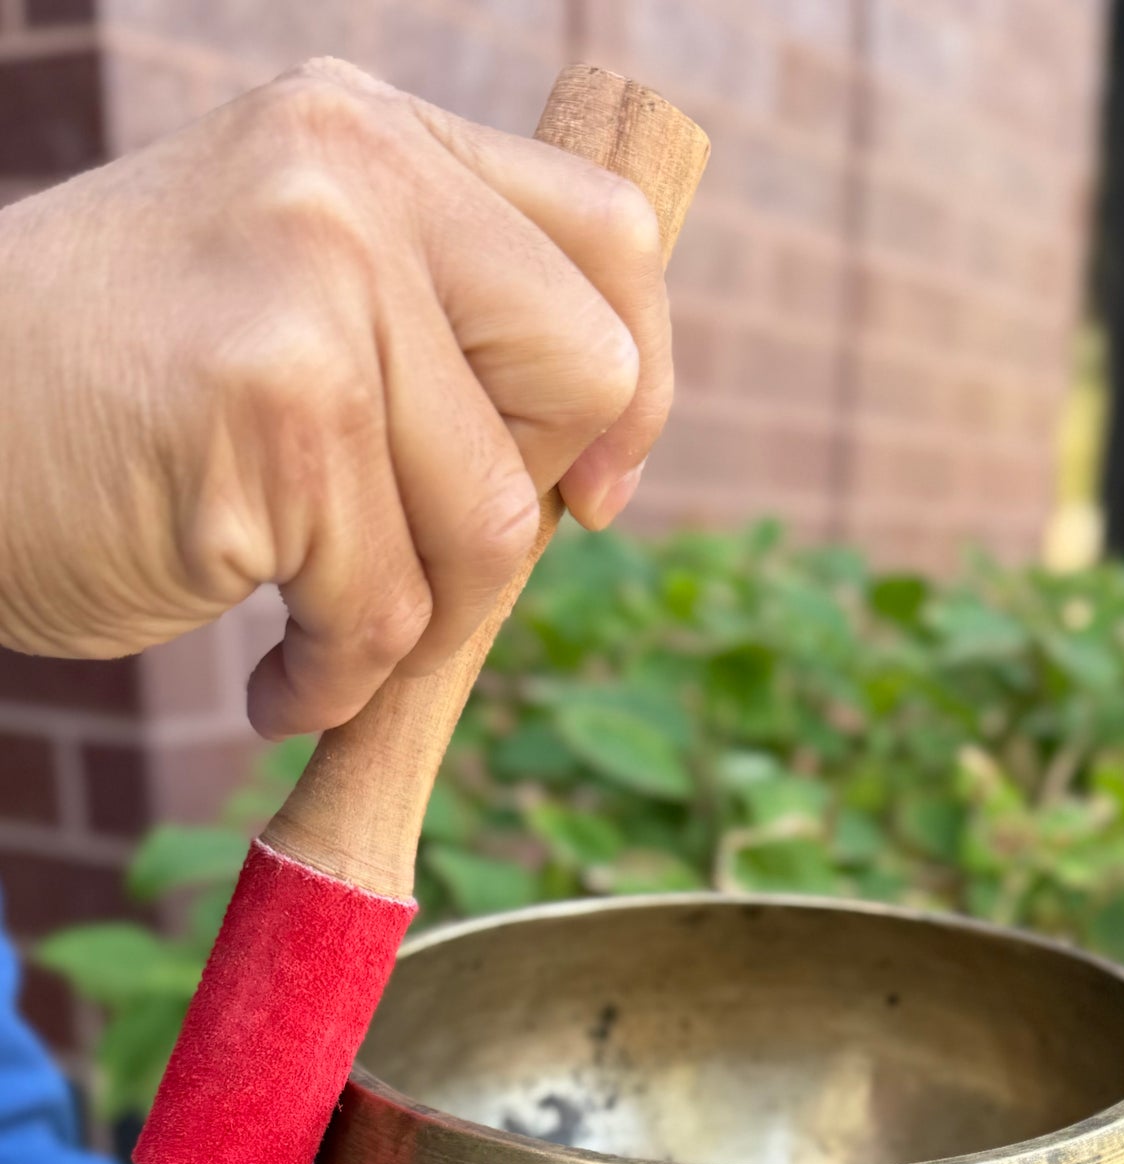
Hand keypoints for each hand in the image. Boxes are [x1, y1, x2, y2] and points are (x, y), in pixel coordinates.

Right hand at [0, 58, 668, 736]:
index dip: (632, 384)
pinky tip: (268, 673)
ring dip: (410, 623)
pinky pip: (388, 612)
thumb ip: (427, 323)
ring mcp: (312, 286)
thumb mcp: (282, 298)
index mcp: (369, 138)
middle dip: (519, 513)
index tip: (590, 489)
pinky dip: (338, 679)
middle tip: (411, 559)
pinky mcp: (273, 414)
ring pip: (489, 524)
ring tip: (309, 632)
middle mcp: (352, 180)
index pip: (609, 240)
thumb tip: (599, 442)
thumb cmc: (106, 403)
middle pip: (583, 375)